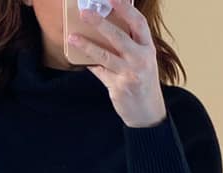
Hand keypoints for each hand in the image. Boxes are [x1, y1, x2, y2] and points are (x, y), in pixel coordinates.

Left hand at [68, 0, 166, 127]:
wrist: (147, 111)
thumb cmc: (143, 81)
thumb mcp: (143, 59)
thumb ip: (131, 45)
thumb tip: (107, 28)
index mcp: (149, 48)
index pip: (138, 23)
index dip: (125, 8)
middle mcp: (141, 59)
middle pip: (118, 37)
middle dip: (100, 23)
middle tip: (86, 13)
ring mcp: (129, 74)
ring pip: (104, 55)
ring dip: (86, 45)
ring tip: (73, 37)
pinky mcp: (118, 87)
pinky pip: (99, 72)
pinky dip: (90, 64)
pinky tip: (78, 58)